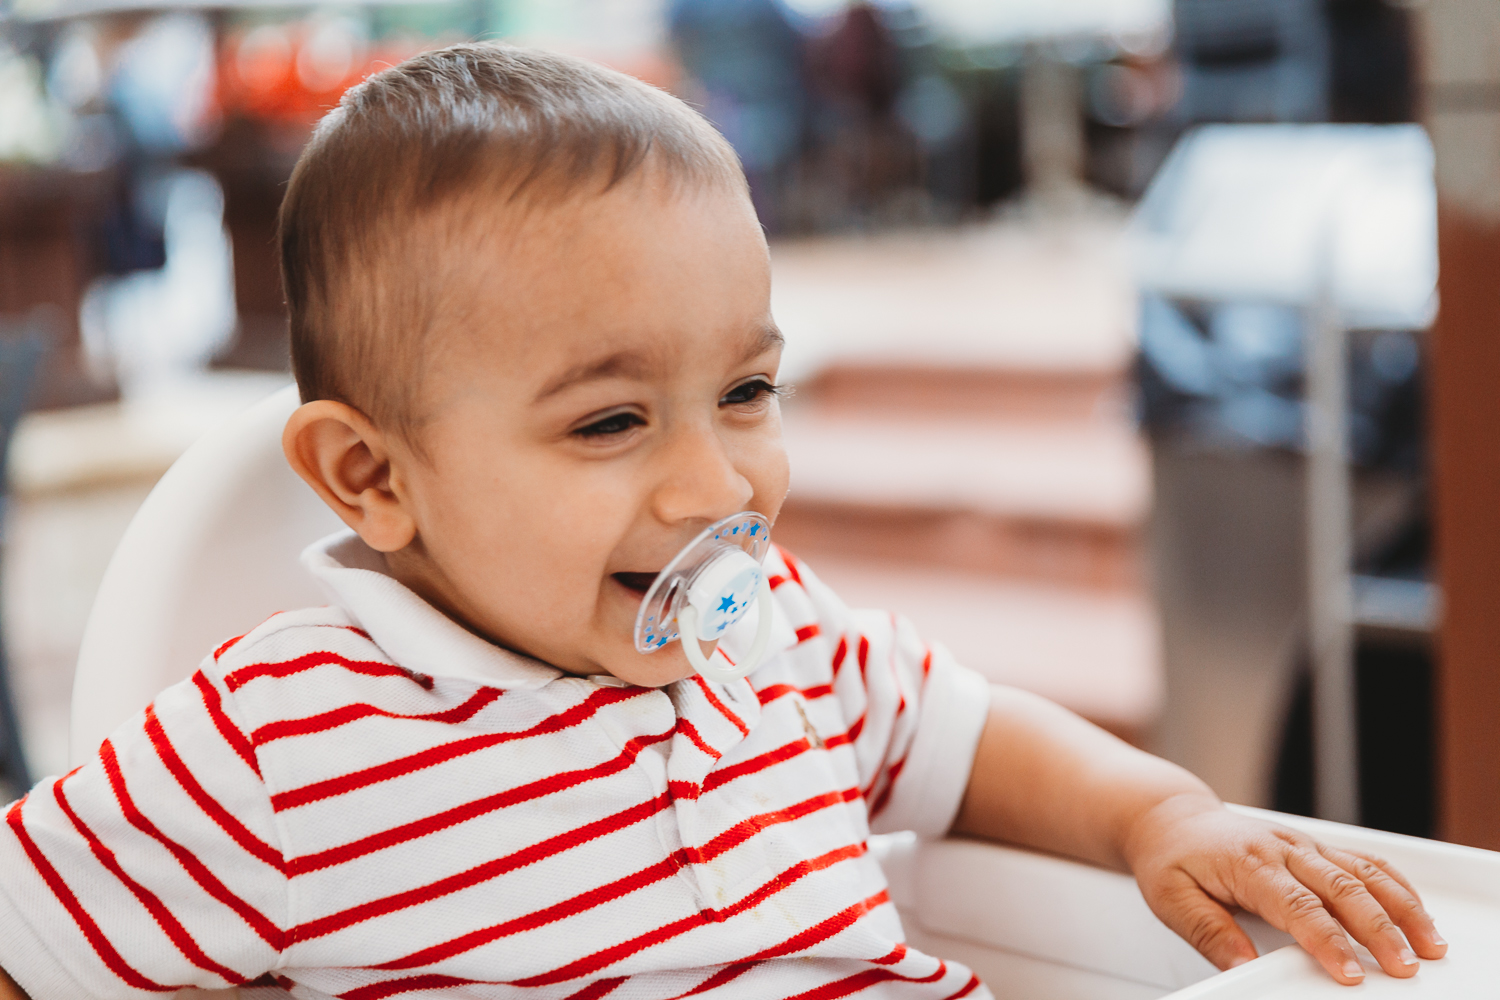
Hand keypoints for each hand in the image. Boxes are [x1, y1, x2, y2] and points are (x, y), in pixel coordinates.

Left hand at [1123, 793, 1447, 983]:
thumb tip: (1242, 965)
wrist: (1171, 819)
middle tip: (1404, 966)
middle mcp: (1282, 850)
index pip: (1297, 906)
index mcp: (1248, 864)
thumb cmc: (1172, 858)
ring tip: (1428, 943)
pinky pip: (1362, 861)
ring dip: (1401, 907)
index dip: (1328, 941)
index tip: (1351, 972)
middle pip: (1343, 889)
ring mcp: (1301, 846)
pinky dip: (1395, 884)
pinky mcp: (1312, 847)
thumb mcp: (1172, 900)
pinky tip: (1415, 909)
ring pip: (1363, 872)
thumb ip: (1209, 933)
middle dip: (1380, 930)